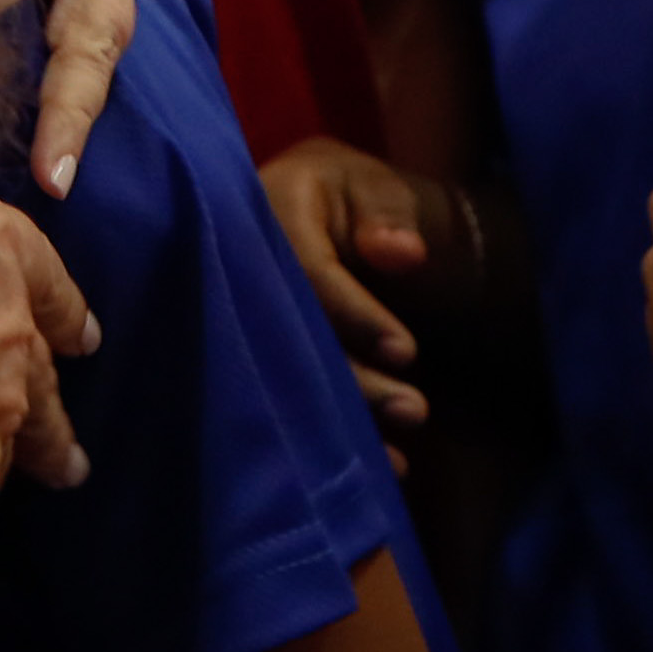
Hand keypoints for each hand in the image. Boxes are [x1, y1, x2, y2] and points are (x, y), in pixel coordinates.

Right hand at [260, 137, 457, 430]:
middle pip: (291, 338)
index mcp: (266, 214)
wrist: (319, 215)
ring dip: (343, 419)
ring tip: (397, 458)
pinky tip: (371, 464)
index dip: (355, 316)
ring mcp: (240, 315)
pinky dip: (326, 434)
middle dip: (352, 382)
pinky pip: (284, 396)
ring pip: (286, 378)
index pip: (308, 273)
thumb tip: (404, 254)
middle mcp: (242, 270)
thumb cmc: (350, 199)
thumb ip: (387, 212)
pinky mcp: (252, 353)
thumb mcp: (372, 187)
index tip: (405, 352)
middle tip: (412, 411)